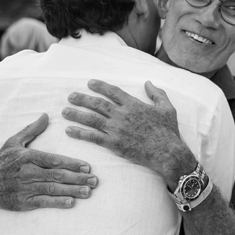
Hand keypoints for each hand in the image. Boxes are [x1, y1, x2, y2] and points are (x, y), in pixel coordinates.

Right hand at [0, 114, 96, 210]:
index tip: (87, 166)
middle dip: (78, 178)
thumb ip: (31, 130)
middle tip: (95, 180)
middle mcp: (27, 172)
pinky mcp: (23, 202)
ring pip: (52, 189)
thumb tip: (46, 115)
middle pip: (56, 175)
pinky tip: (71, 203)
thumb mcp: (13, 142)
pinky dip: (57, 203)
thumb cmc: (1, 162)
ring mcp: (25, 188)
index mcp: (27, 157)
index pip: (53, 160)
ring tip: (88, 192)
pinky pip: (43, 202)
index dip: (71, 163)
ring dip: (72, 191)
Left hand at [63, 79, 195, 187]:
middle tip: (71, 96)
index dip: (100, 86)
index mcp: (134, 105)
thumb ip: (157, 93)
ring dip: (76, 114)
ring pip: (92, 119)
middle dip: (82, 99)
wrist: (167, 152)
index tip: (89, 83)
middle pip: (98, 104)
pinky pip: (93, 137)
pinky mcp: (114, 144)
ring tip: (65, 111)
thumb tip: (148, 82)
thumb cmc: (168, 131)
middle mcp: (122, 115)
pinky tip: (69, 130)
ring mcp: (117, 129)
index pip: (113, 92)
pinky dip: (80, 133)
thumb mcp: (167, 108)